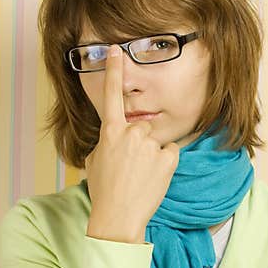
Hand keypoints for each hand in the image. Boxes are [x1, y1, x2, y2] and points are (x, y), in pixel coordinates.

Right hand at [84, 45, 179, 243]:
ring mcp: (150, 144)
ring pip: (157, 141)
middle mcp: (131, 133)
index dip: (113, 70)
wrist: (118, 217)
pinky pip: (170, 153)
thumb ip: (108, 142)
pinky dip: (165, 164)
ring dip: (152, 155)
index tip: (116, 50)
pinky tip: (154, 178)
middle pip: (142, 127)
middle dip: (140, 143)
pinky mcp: (167, 157)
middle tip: (131, 168)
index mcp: (110, 132)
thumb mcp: (97, 161)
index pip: (111, 95)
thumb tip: (117, 138)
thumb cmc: (104, 191)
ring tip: (141, 176)